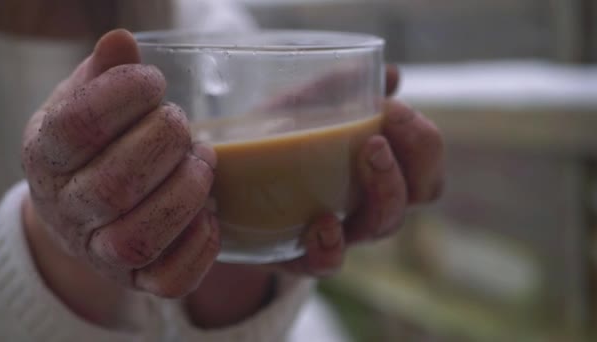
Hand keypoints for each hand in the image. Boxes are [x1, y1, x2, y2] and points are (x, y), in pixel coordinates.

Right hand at [22, 29, 218, 297]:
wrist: (81, 210)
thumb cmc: (94, 146)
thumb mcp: (87, 102)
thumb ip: (104, 73)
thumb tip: (123, 42)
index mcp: (47, 156)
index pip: (75, 127)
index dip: (121, 96)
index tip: (153, 81)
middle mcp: (68, 210)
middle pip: (112, 187)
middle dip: (163, 145)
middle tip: (183, 124)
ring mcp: (102, 251)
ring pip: (139, 238)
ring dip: (185, 194)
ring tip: (203, 161)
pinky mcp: (138, 280)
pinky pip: (169, 281)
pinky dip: (199, 246)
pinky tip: (209, 211)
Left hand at [266, 65, 443, 275]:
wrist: (231, 184)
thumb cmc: (278, 140)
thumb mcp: (304, 105)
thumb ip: (344, 87)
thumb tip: (394, 74)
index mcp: (379, 168)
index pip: (427, 165)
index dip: (424, 142)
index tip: (394, 108)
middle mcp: (368, 203)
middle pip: (421, 194)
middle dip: (415, 159)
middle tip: (384, 131)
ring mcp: (341, 232)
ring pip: (384, 224)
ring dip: (385, 190)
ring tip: (369, 152)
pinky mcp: (303, 256)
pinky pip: (329, 265)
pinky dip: (332, 246)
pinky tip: (323, 222)